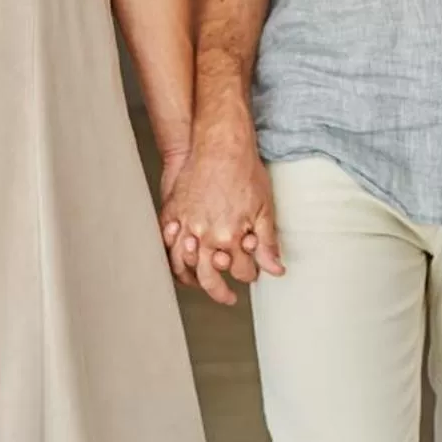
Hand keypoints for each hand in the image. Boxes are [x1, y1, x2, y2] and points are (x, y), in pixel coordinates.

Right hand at [159, 114, 283, 305]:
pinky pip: (167, 243)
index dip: (251, 273)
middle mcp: (205, 235)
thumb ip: (267, 243)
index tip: (254, 271)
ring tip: (200, 283)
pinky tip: (180, 259)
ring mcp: (185, 224)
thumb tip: (275, 269)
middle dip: (221, 291)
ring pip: (183, 265)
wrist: (220, 144)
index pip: (242, 270)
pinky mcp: (172, 212)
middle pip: (210, 277)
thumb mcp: (264, 209)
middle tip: (228, 297)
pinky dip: (172, 256)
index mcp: (230, 237)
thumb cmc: (243, 172)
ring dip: (193, 278)